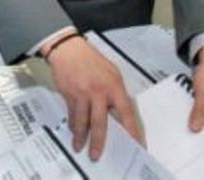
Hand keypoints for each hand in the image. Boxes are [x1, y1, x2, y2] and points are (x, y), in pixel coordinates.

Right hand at [47, 36, 143, 160]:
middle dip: (99, 141)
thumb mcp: (111, 73)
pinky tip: (73, 129)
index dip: (131, 129)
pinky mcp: (70, 94)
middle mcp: (100, 90)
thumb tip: (119, 113)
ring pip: (82, 121)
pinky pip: (72, 114)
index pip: (126, 111)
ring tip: (79, 146)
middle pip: (101, 122)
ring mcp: (83, 93)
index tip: (135, 143)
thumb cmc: (90, 60)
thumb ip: (115, 93)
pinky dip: (72, 124)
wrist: (68, 50)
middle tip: (97, 154)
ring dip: (80, 136)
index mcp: (114, 85)